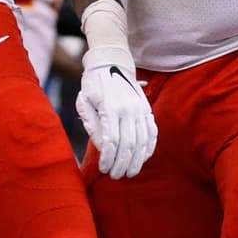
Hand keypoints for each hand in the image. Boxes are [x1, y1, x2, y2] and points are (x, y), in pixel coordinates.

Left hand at [76, 45, 157, 178]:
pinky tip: (143, 158)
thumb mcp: (85, 101)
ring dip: (137, 160)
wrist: (112, 61)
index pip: (112, 141)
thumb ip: (92, 125)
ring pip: (142, 141)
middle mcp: (128, 109)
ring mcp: (140, 109)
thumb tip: (102, 147)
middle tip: (116, 175)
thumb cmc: (94, 83)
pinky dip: (149, 148)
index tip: (104, 169)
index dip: (108, 158)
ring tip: (129, 172)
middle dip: (122, 164)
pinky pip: (152, 133)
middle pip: (128, 144)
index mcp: (111, 107)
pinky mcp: (147, 109)